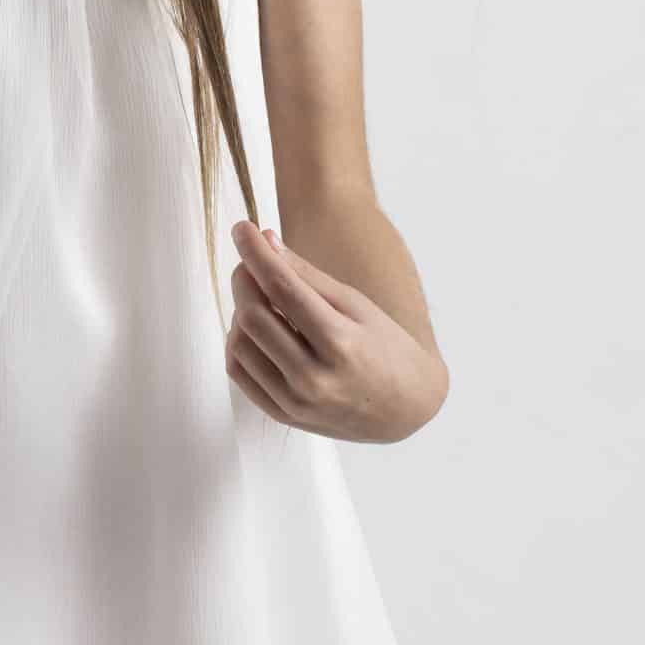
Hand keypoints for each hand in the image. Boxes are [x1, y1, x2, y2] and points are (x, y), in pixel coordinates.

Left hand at [225, 218, 448, 442]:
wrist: (406, 409)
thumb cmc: (386, 348)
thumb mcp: (357, 305)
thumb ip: (308, 276)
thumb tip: (266, 241)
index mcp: (340, 342)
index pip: (282, 288)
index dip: (256, 253)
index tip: (242, 229)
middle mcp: (314, 377)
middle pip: (253, 316)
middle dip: (244, 279)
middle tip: (251, 263)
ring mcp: (295, 402)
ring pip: (239, 344)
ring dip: (240, 310)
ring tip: (260, 299)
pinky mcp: (282, 415)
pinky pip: (239, 372)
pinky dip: (238, 342)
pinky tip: (257, 329)